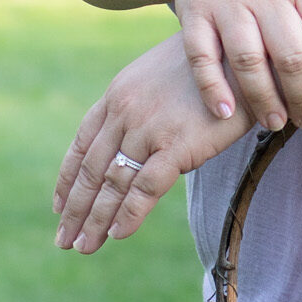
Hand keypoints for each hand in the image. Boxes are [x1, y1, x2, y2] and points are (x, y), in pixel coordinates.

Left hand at [52, 36, 254, 253]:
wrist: (242, 54)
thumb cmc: (208, 68)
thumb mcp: (160, 79)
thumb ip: (141, 111)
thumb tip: (138, 148)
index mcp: (117, 95)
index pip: (82, 144)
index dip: (67, 179)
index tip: (58, 206)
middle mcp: (125, 112)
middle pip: (91, 169)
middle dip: (75, 209)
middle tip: (63, 241)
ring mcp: (148, 128)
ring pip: (112, 183)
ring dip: (95, 219)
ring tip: (83, 246)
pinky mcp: (177, 145)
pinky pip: (145, 186)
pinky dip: (128, 213)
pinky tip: (117, 234)